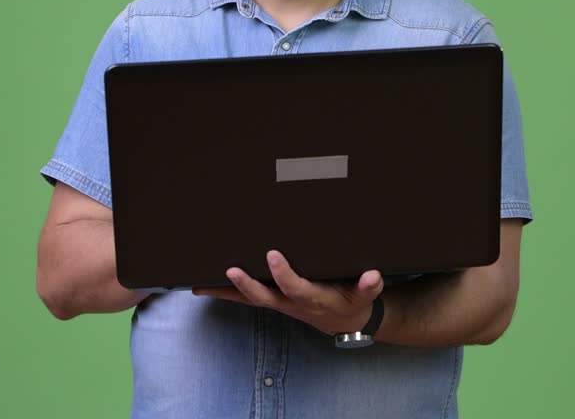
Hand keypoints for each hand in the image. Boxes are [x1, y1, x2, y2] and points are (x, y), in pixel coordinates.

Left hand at [193, 250, 383, 335]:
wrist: (344, 320)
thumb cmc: (352, 300)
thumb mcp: (365, 295)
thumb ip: (368, 286)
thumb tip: (372, 275)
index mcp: (313, 298)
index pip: (295, 287)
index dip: (283, 274)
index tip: (273, 255)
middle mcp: (291, 302)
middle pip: (265, 297)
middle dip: (247, 285)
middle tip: (231, 270)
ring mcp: (278, 303)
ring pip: (249, 299)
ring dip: (227, 291)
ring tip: (202, 283)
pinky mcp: (272, 300)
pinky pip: (245, 298)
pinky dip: (224, 293)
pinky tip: (202, 286)